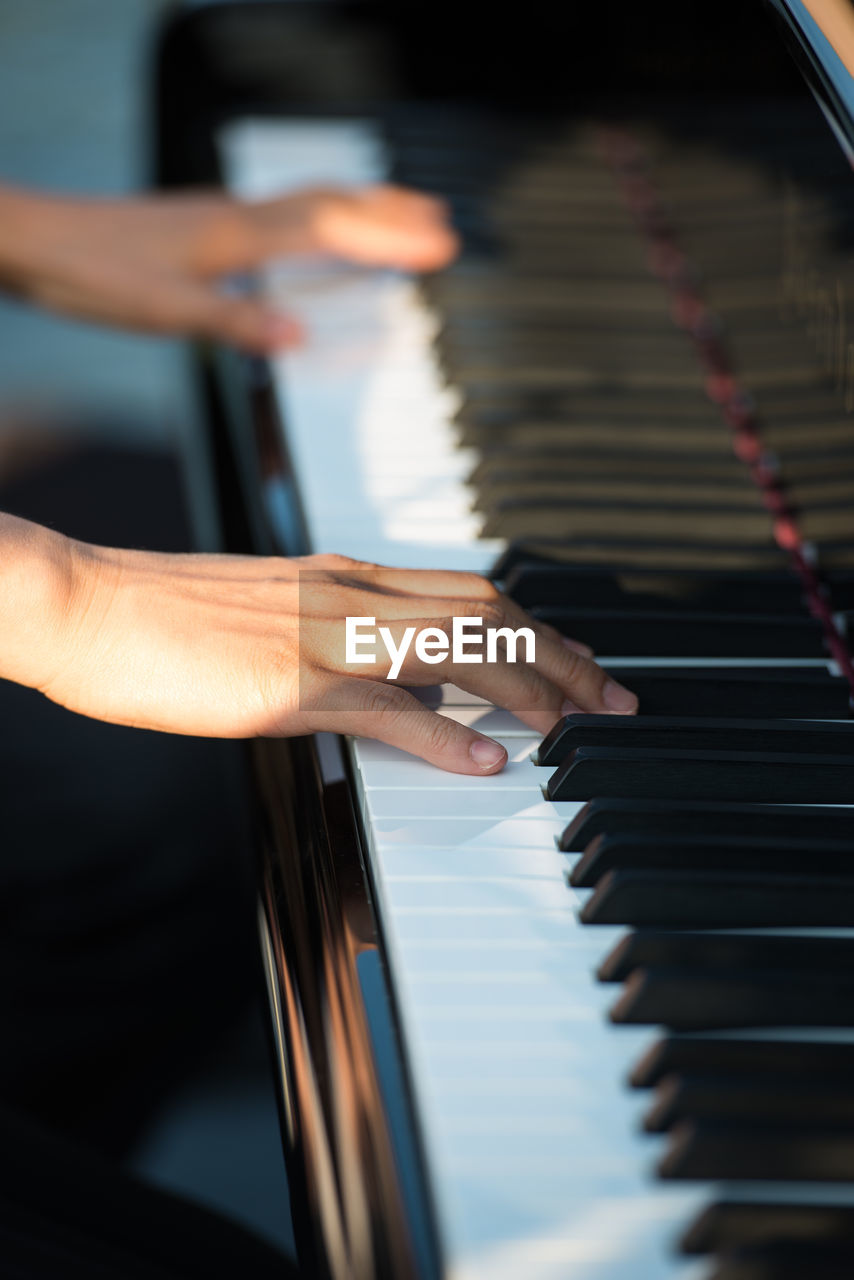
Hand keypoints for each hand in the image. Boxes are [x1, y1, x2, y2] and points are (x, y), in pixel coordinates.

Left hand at [0, 183, 457, 350]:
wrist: (35, 242)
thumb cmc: (94, 273)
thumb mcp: (167, 312)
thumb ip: (236, 323)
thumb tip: (298, 338)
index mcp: (237, 238)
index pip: (332, 232)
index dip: (388, 239)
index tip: (439, 245)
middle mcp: (236, 218)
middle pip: (330, 203)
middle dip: (389, 210)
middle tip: (438, 218)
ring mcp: (221, 216)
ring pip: (308, 200)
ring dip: (358, 204)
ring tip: (396, 212)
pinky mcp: (205, 223)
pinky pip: (283, 211)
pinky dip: (319, 215)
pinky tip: (314, 231)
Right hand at [8, 530, 636, 774]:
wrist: (89, 605)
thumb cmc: (166, 615)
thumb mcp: (271, 612)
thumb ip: (338, 635)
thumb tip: (397, 679)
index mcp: (347, 575)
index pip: (471, 590)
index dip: (539, 627)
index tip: (579, 662)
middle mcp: (350, 592)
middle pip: (489, 612)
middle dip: (562, 654)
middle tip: (612, 697)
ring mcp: (324, 634)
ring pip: (458, 648)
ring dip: (529, 686)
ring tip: (579, 726)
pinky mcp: (288, 682)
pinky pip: (385, 706)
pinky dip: (442, 733)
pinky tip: (483, 760)